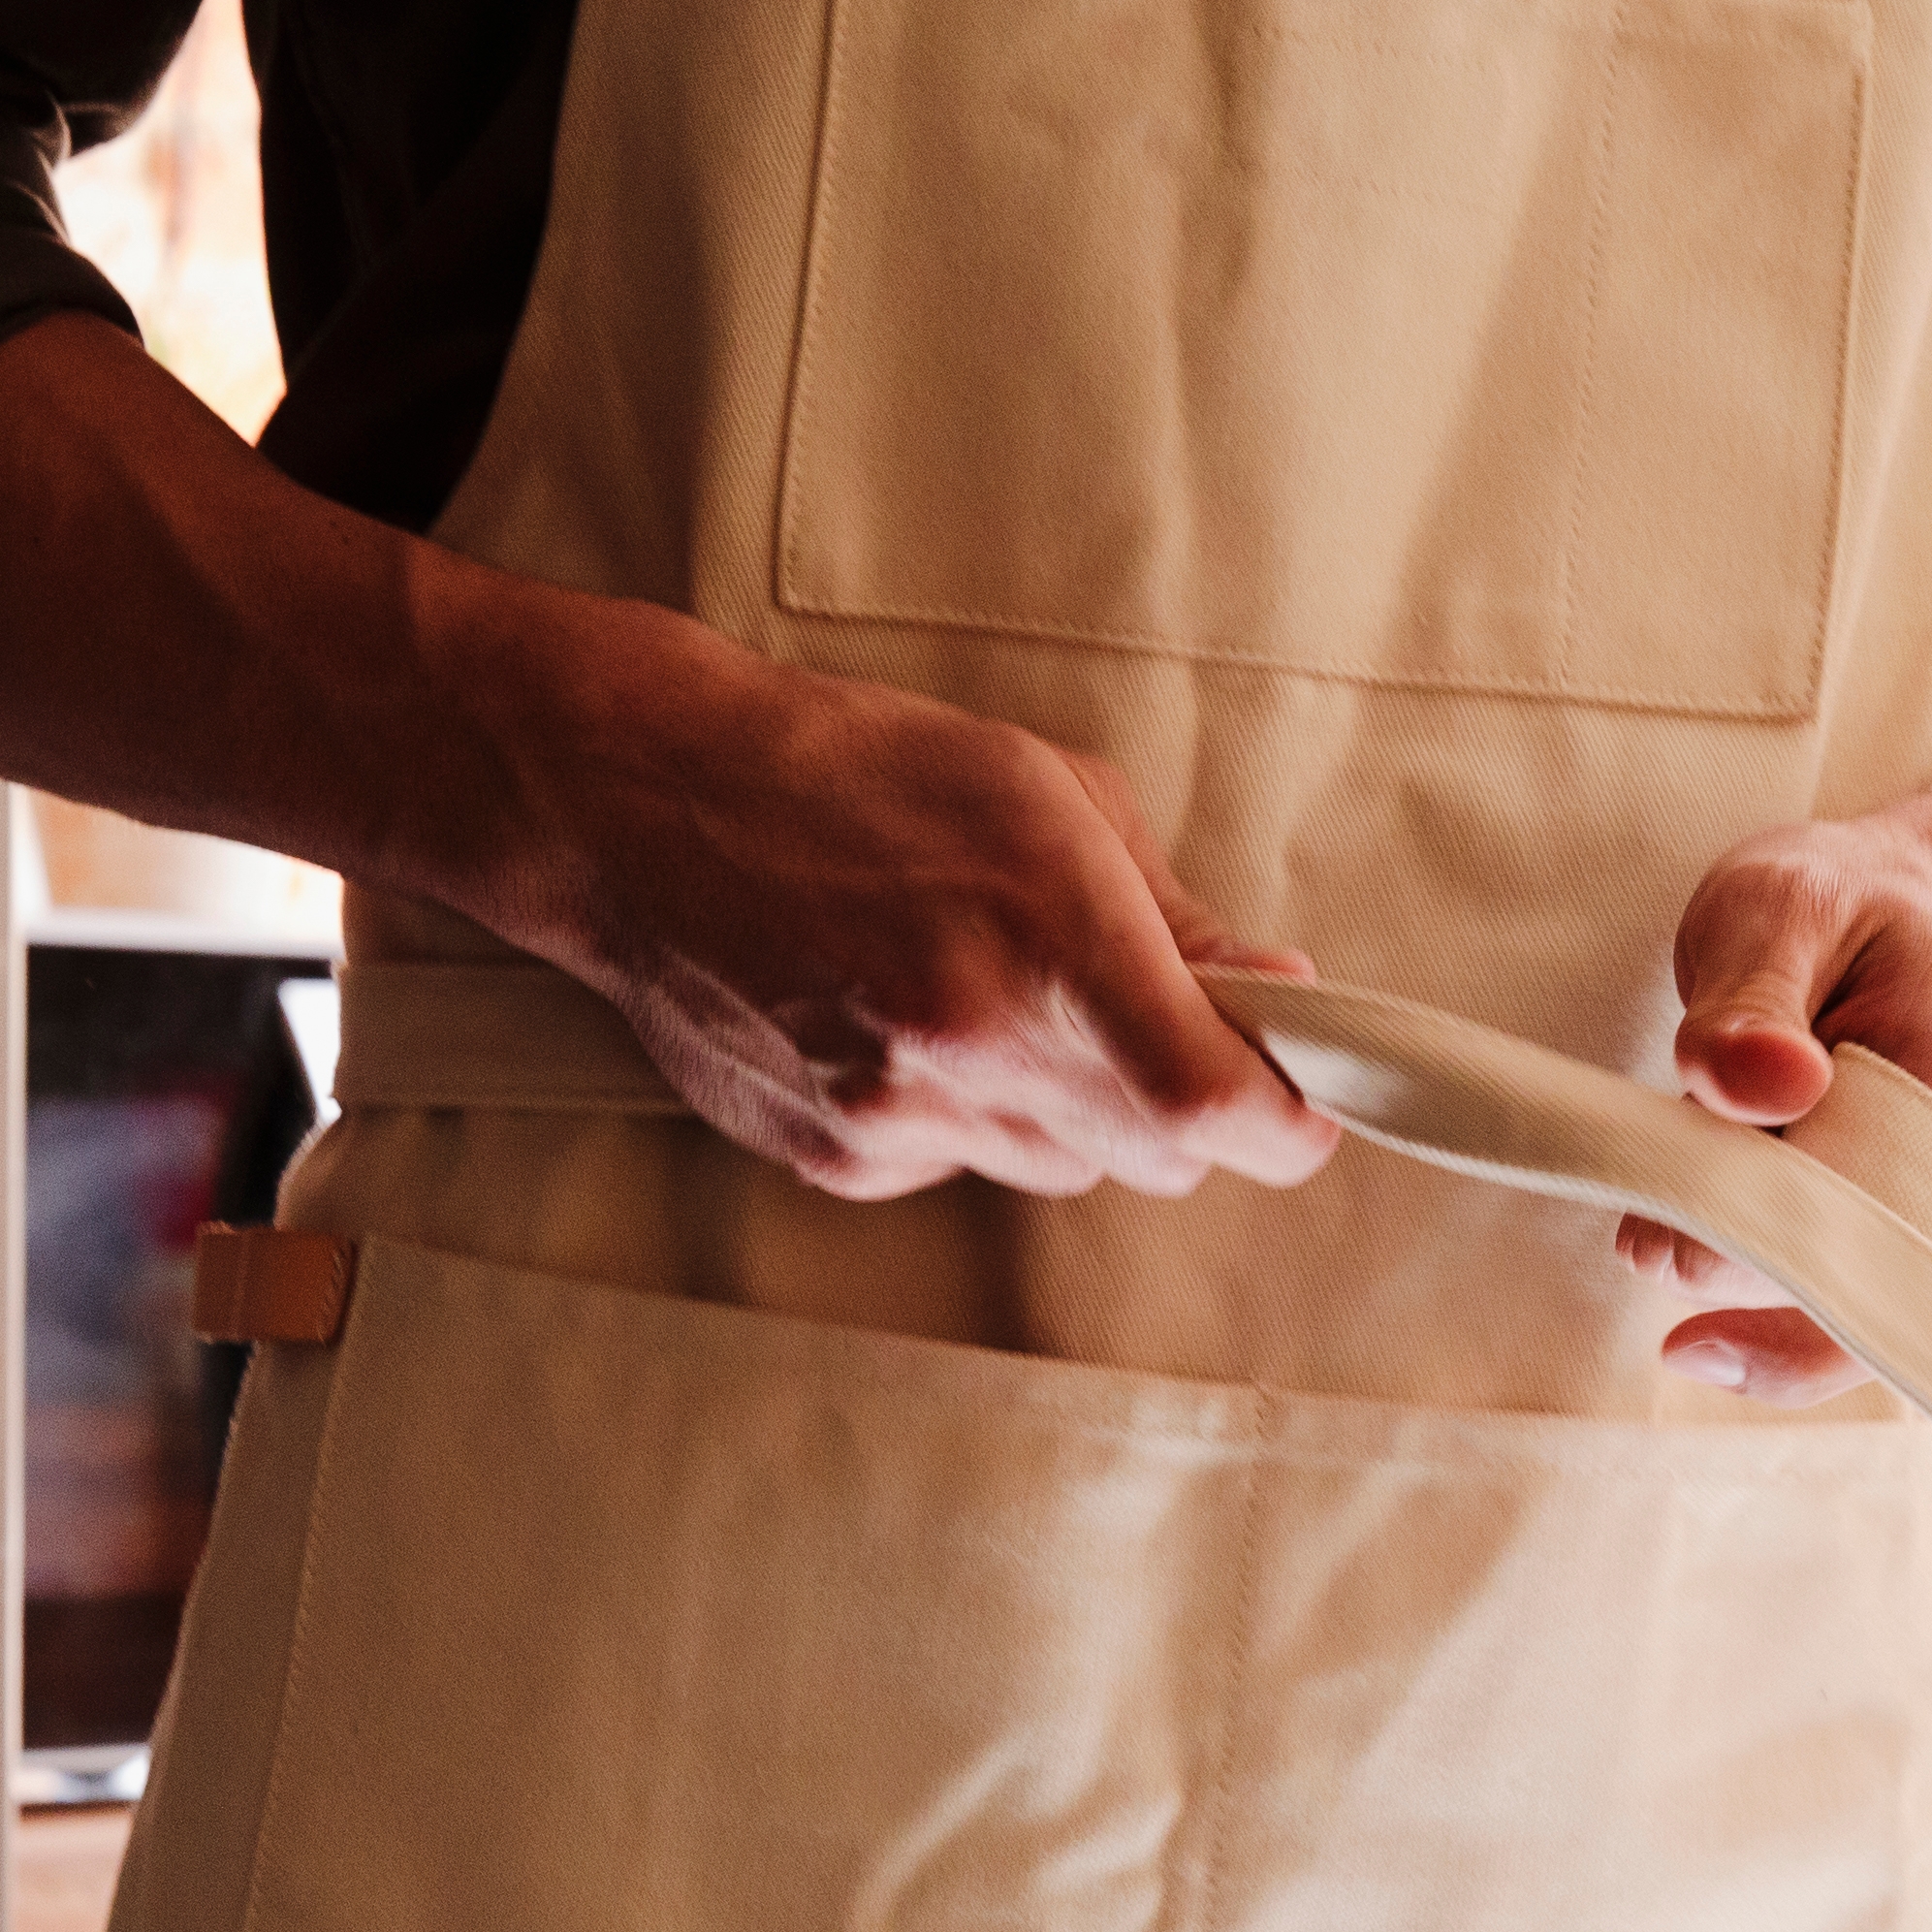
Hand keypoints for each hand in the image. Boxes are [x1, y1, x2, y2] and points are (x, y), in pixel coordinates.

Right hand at [0, 315, 1324, 1205]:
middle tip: (1154, 1014)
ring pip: (1054, 1166)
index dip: (1288, 1119)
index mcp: (1046, 948)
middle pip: (1153, 1159)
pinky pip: (952, 1164)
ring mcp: (894, 1118)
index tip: (1310, 1100)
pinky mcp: (830, 1156)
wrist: (621, 800)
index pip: (1221, 1114)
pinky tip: (892, 1014)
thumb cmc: (845, 764)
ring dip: (1067, 1105)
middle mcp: (974, 1052)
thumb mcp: (1042, 789)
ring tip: (989, 987)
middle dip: (1179, 1101)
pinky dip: (959, 1110)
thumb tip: (1277, 994)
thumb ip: (1170, 911)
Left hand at [1630, 555, 1931, 1393]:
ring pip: (1835, 1334)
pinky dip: (1749, 1313)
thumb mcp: (1787, 906)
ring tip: (1650, 1234)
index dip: (1745, 1249)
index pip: (1857, 1232)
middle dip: (1722, 1273)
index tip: (1651, 1233)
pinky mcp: (1911, 1267)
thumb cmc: (1851, 912)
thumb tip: (1752, 1086)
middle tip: (1639, 1233)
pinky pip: (1838, 1333)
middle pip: (1843, 1304)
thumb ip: (1754, 997)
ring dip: (1725, 1294)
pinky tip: (1688, 1273)